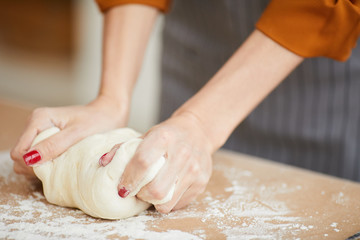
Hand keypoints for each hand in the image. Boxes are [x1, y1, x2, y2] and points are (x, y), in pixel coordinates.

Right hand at [10, 95, 128, 178]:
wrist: (109, 114)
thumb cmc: (98, 121)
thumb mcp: (78, 134)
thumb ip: (54, 145)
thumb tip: (30, 159)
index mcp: (39, 119)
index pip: (19, 152)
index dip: (31, 165)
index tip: (52, 168)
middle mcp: (35, 123)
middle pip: (21, 156)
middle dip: (36, 166)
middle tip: (61, 165)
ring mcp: (41, 130)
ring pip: (29, 158)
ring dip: (43, 164)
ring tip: (64, 161)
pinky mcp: (48, 137)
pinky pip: (40, 155)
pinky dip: (49, 161)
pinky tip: (64, 159)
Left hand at [99, 111, 214, 212]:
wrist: (197, 131)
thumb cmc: (167, 135)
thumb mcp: (146, 135)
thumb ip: (123, 148)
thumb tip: (103, 163)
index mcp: (164, 137)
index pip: (142, 162)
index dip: (129, 179)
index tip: (122, 188)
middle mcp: (182, 153)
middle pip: (155, 189)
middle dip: (141, 195)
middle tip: (138, 190)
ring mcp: (194, 169)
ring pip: (166, 200)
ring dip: (153, 201)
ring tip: (151, 191)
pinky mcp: (202, 182)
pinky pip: (177, 204)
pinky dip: (167, 202)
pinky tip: (166, 189)